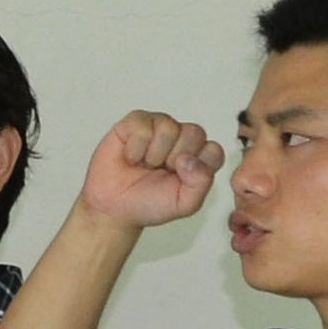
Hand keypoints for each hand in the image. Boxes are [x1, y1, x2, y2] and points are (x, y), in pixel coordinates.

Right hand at [77, 111, 219, 231]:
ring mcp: (159, 126)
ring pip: (169, 128)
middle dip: (174, 159)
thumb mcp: (184, 204)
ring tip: (144, 164)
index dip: (196, 168)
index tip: (179, 180)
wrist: (114, 207)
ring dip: (153, 155)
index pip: (214, 150)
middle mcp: (182, 137)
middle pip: (195, 133)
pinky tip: (130, 157)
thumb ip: (201, 183)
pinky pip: (143, 126)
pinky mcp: (136, 121)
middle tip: (159, 171)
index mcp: (199, 156)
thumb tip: (190, 158)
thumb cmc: (149, 202)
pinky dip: (135, 148)